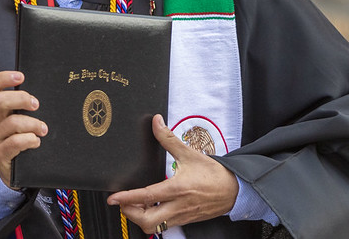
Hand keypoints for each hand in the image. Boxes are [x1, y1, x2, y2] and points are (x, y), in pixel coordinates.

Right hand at [0, 70, 47, 187]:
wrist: (16, 172)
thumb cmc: (22, 139)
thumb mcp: (22, 120)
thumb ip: (27, 107)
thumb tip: (47, 90)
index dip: (2, 78)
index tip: (21, 76)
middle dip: (21, 99)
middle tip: (37, 104)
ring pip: (11, 122)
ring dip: (32, 123)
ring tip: (43, 129)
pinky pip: (14, 142)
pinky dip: (29, 140)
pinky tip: (36, 142)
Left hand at [106, 114, 237, 233]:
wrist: (235, 190)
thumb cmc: (213, 174)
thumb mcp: (189, 153)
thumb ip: (168, 138)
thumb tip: (156, 122)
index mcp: (176, 189)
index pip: (146, 196)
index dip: (126, 198)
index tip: (113, 198)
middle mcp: (177, 206)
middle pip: (147, 221)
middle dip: (130, 213)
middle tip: (123, 202)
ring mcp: (181, 216)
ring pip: (155, 227)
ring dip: (140, 217)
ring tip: (135, 205)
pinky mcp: (185, 220)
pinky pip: (164, 226)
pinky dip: (153, 219)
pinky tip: (151, 208)